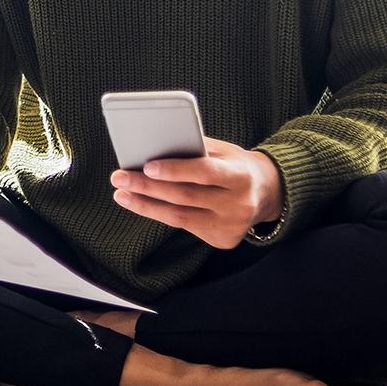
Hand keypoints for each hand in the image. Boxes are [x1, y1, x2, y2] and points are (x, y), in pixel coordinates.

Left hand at [110, 137, 282, 249]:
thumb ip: (195, 149)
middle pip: (185, 196)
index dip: (175, 170)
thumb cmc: (235, 165)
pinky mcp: (224, 240)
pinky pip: (185, 226)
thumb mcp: (223, 151)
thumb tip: (153, 145)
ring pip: (179, 217)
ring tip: (122, 193)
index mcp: (241, 176)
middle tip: (119, 177)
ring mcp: (231, 225)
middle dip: (147, 187)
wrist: (267, 193)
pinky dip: (160, 214)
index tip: (146, 165)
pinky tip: (141, 204)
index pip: (204, 172)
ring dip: (145, 205)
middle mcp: (239, 204)